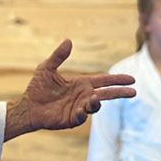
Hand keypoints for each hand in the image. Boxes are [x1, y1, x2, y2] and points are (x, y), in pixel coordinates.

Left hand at [5, 39, 135, 138]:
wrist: (28, 106)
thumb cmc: (37, 87)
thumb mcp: (46, 68)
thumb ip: (58, 56)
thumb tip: (68, 40)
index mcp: (80, 83)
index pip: (103, 80)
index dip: (116, 80)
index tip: (131, 79)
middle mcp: (83, 96)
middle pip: (106, 94)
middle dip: (119, 92)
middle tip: (133, 92)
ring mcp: (79, 108)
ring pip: (95, 106)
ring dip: (96, 102)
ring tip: (94, 98)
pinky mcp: (71, 119)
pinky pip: (80, 118)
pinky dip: (82, 114)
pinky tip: (79, 110)